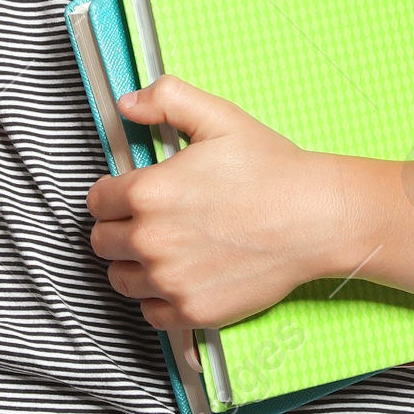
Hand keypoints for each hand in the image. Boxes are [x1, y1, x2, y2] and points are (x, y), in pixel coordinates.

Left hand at [86, 75, 353, 330]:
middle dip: (119, 228)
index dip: (111, 194)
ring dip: (133, 265)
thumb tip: (128, 103)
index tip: (128, 196)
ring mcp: (171, 280)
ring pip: (121, 279)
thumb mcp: (219, 117)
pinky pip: (151, 314)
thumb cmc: (273, 171)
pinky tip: (180, 278)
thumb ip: (166, 99)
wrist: (316, 218)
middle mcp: (152, 241)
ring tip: (163, 249)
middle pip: (102, 242)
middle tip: (148, 220)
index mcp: (148, 193)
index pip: (97, 202)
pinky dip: (159, 299)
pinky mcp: (193, 310)